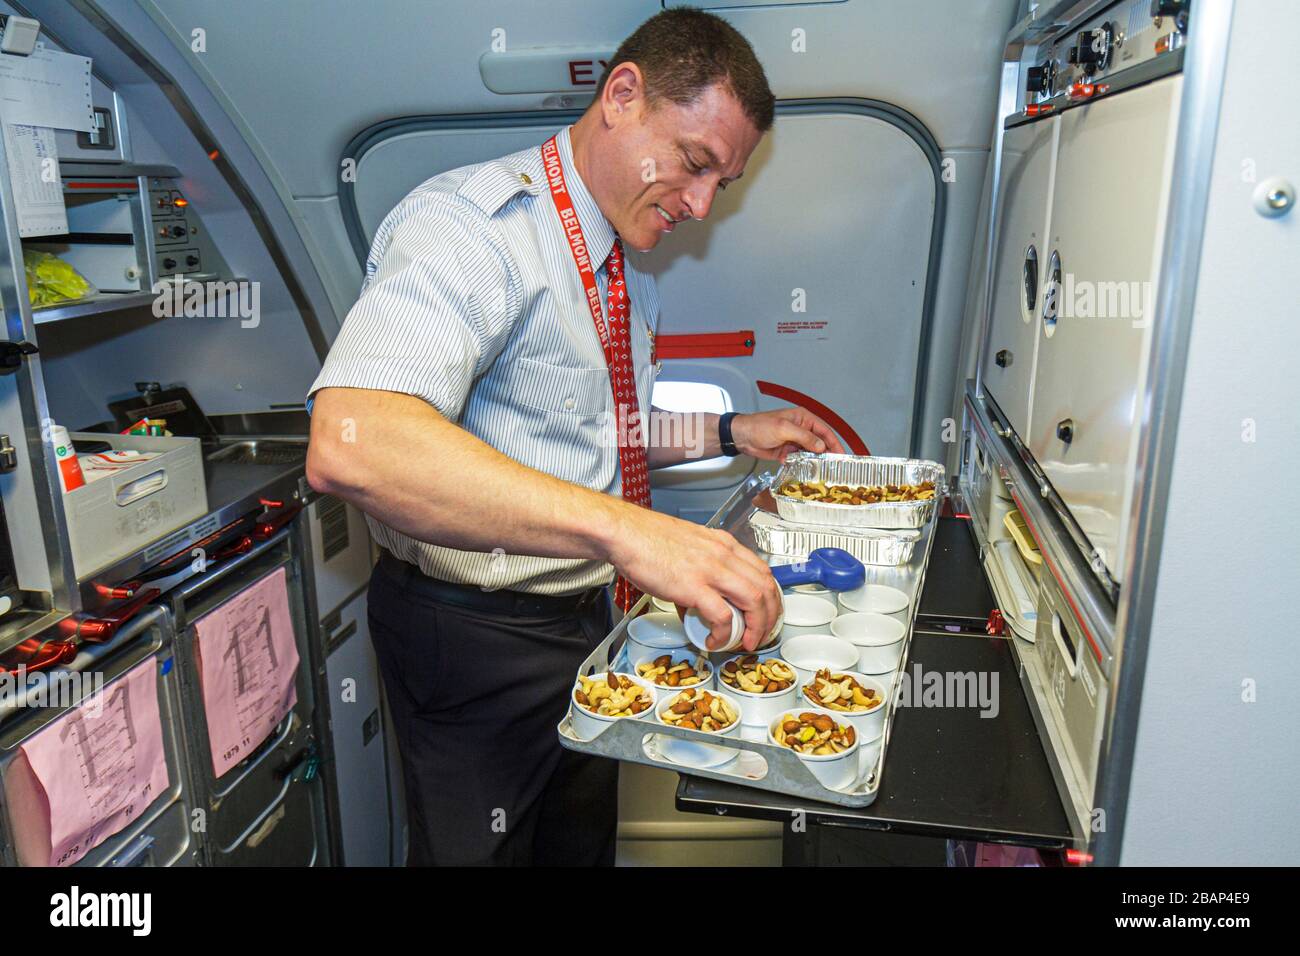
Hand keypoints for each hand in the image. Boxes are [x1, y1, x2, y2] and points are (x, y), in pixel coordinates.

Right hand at [608, 507, 781, 651]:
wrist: (624, 534)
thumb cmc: (646, 539)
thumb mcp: (687, 548)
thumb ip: (700, 572)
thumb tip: (697, 603)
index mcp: (723, 544)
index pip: (762, 571)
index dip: (770, 597)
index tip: (765, 614)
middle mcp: (723, 554)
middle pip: (766, 587)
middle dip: (770, 616)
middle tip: (761, 633)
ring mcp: (711, 569)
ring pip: (754, 601)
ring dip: (756, 627)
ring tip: (745, 641)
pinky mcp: (694, 586)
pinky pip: (723, 616)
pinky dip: (723, 633)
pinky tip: (713, 640)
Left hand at [730, 407, 845, 461]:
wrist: (742, 436)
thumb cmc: (759, 426)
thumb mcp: (784, 428)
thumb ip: (804, 437)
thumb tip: (820, 446)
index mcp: (803, 419)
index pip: (825, 431)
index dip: (834, 443)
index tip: (841, 454)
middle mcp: (801, 429)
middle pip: (819, 443)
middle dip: (826, 454)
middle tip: (833, 466)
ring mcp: (794, 441)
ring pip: (810, 453)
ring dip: (814, 461)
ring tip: (821, 471)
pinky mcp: (787, 452)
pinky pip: (800, 459)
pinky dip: (802, 465)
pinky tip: (804, 470)